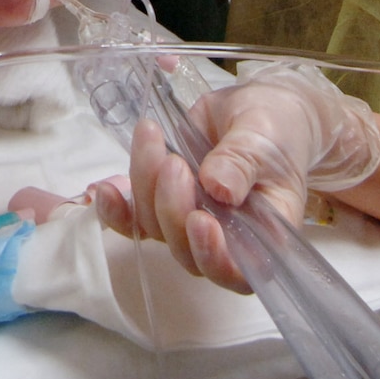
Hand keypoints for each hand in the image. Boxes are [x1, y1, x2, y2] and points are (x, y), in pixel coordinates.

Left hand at [89, 61, 379, 291]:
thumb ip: (242, 161)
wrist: (253, 107)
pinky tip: (106, 188)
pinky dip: (116, 207)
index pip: (241, 272)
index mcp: (265, 233)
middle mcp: (226, 239)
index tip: (200, 218)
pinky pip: (133, 218)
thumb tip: (220, 190)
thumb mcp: (262, 135)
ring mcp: (191, 222)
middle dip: (172, 208)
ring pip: (156, 228)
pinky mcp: (163, 203)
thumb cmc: (273, 126)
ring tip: (151, 135)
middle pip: (187, 251)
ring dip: (145, 186)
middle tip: (174, 162)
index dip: (214, 257)